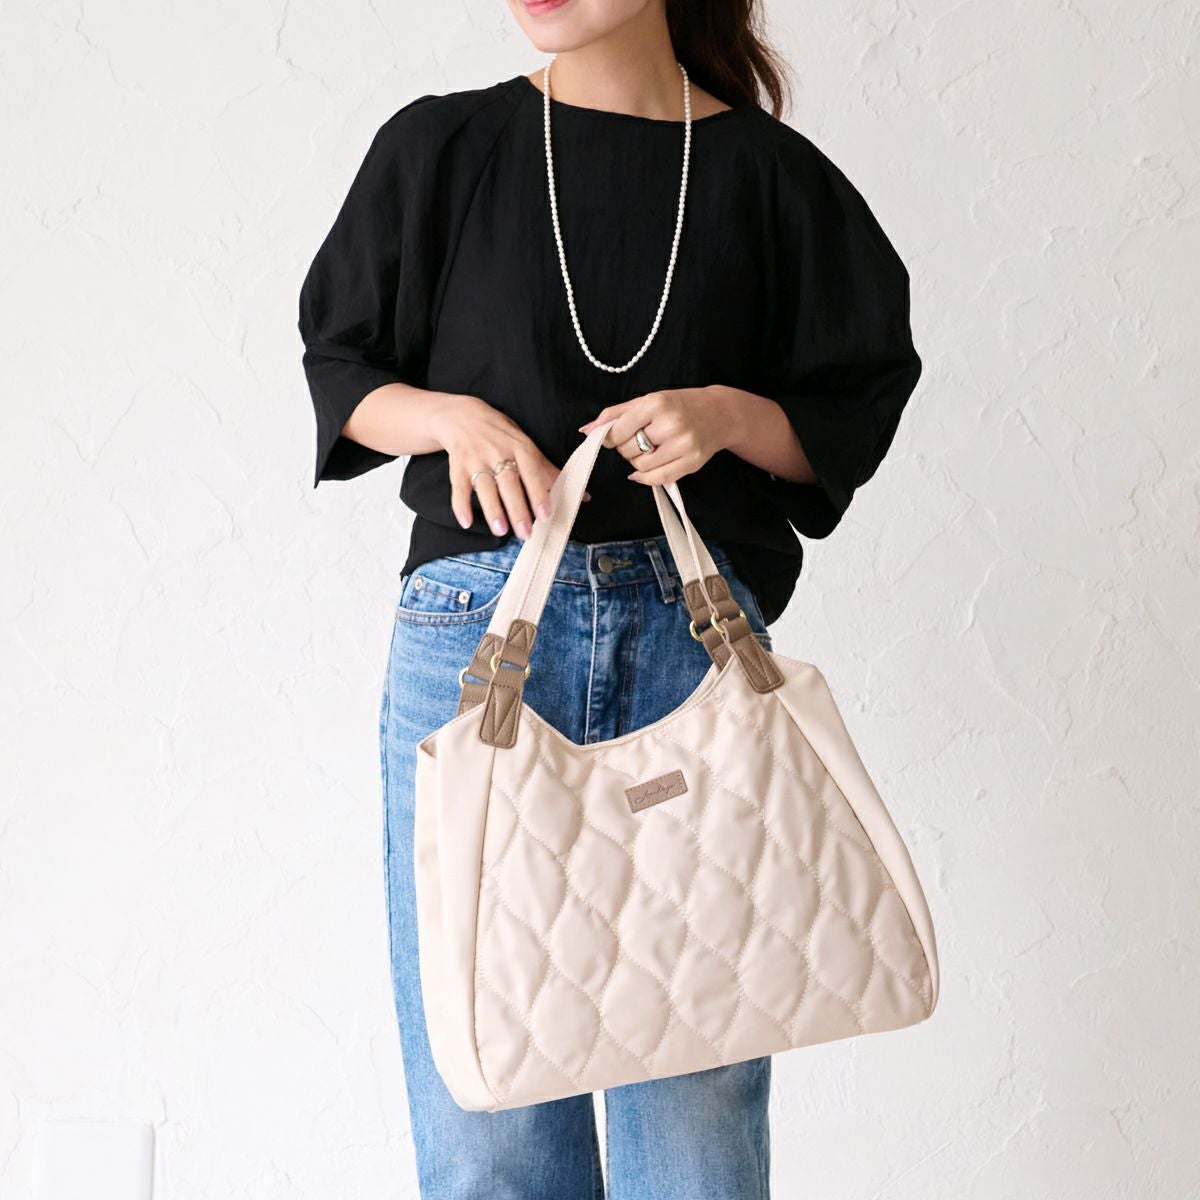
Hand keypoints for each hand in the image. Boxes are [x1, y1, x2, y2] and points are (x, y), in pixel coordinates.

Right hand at [431, 395, 587, 537]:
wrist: (462, 416)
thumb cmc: (501, 434)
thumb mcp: (525, 445)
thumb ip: (548, 471)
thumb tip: (582, 494)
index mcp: (519, 446)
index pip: (531, 470)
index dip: (538, 492)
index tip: (545, 513)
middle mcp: (497, 451)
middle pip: (508, 483)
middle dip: (517, 509)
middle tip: (526, 533)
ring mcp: (475, 459)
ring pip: (484, 487)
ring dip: (493, 510)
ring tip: (501, 530)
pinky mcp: (457, 466)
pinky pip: (458, 488)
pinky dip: (460, 506)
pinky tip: (466, 522)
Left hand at [577, 387, 736, 486]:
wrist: (720, 413)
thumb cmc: (680, 405)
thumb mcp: (649, 400)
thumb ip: (616, 414)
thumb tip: (586, 430)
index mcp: (656, 404)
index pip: (618, 431)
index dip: (610, 438)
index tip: (614, 437)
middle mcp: (670, 424)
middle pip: (628, 450)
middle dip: (626, 448)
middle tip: (638, 440)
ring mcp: (683, 445)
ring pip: (640, 466)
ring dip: (637, 462)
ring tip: (648, 450)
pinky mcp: (692, 462)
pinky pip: (658, 479)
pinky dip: (645, 478)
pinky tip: (646, 469)